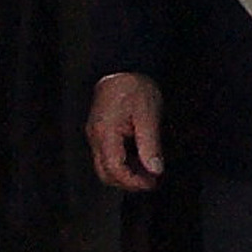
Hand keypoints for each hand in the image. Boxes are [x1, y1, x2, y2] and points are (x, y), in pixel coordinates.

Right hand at [86, 71, 165, 190]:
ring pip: (105, 166)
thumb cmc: (134, 88)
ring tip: (148, 173)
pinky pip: (107, 155)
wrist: (122, 68)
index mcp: (105, 134)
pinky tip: (139, 160)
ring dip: (125, 174)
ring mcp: (96, 135)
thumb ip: (150, 145)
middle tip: (151, 182)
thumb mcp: (148, 116)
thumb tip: (155, 169)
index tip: (152, 183)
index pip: (114, 169)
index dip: (133, 181)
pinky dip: (123, 163)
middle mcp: (96, 137)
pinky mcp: (100, 132)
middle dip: (127, 182)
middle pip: (105, 173)